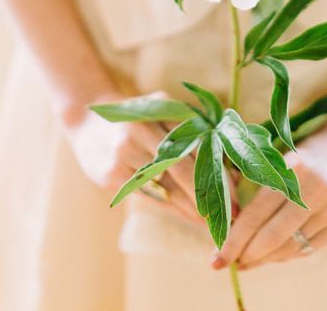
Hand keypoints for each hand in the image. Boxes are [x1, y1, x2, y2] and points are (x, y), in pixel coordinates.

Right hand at [61, 87, 239, 226]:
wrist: (87, 122)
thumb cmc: (137, 119)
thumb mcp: (162, 111)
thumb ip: (192, 130)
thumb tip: (228, 165)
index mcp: (160, 106)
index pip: (197, 141)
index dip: (219, 167)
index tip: (238, 188)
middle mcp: (141, 128)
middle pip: (183, 165)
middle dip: (210, 192)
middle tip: (231, 212)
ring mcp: (124, 152)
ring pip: (167, 185)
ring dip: (193, 206)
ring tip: (214, 220)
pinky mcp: (112, 174)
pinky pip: (149, 195)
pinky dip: (172, 207)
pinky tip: (189, 215)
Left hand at [211, 120, 326, 270]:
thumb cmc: (315, 146)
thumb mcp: (287, 155)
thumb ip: (263, 182)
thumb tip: (234, 221)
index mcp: (295, 167)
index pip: (257, 212)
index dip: (235, 238)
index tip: (216, 257)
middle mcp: (317, 189)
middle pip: (272, 235)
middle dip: (246, 254)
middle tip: (227, 263)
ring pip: (291, 247)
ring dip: (266, 258)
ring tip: (248, 260)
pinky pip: (311, 248)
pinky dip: (289, 254)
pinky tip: (275, 254)